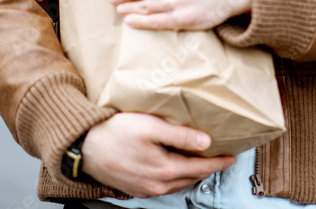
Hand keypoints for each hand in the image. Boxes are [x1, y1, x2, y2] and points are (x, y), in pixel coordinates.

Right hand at [80, 113, 234, 197]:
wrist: (83, 147)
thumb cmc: (114, 133)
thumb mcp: (151, 127)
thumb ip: (180, 135)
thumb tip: (205, 141)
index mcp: (164, 169)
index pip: (201, 168)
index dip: (219, 162)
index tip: (232, 157)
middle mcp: (156, 184)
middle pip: (191, 177)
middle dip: (209, 169)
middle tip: (220, 159)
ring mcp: (145, 188)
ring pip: (178, 184)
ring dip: (192, 174)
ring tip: (202, 162)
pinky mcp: (135, 188)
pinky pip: (163, 187)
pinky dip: (176, 178)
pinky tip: (176, 169)